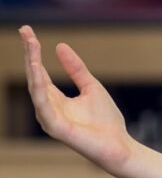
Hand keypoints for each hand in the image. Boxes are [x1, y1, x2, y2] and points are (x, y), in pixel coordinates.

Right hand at [20, 26, 134, 174]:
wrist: (119, 146)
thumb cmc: (106, 121)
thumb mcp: (91, 87)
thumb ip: (75, 69)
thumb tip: (59, 45)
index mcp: (55, 99)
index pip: (39, 72)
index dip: (33, 52)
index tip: (28, 31)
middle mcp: (47, 108)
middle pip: (34, 77)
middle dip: (29, 54)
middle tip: (26, 31)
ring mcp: (50, 119)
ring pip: (36, 89)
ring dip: (33, 69)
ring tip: (32, 49)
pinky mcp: (56, 129)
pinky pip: (44, 107)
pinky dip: (40, 90)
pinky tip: (38, 75)